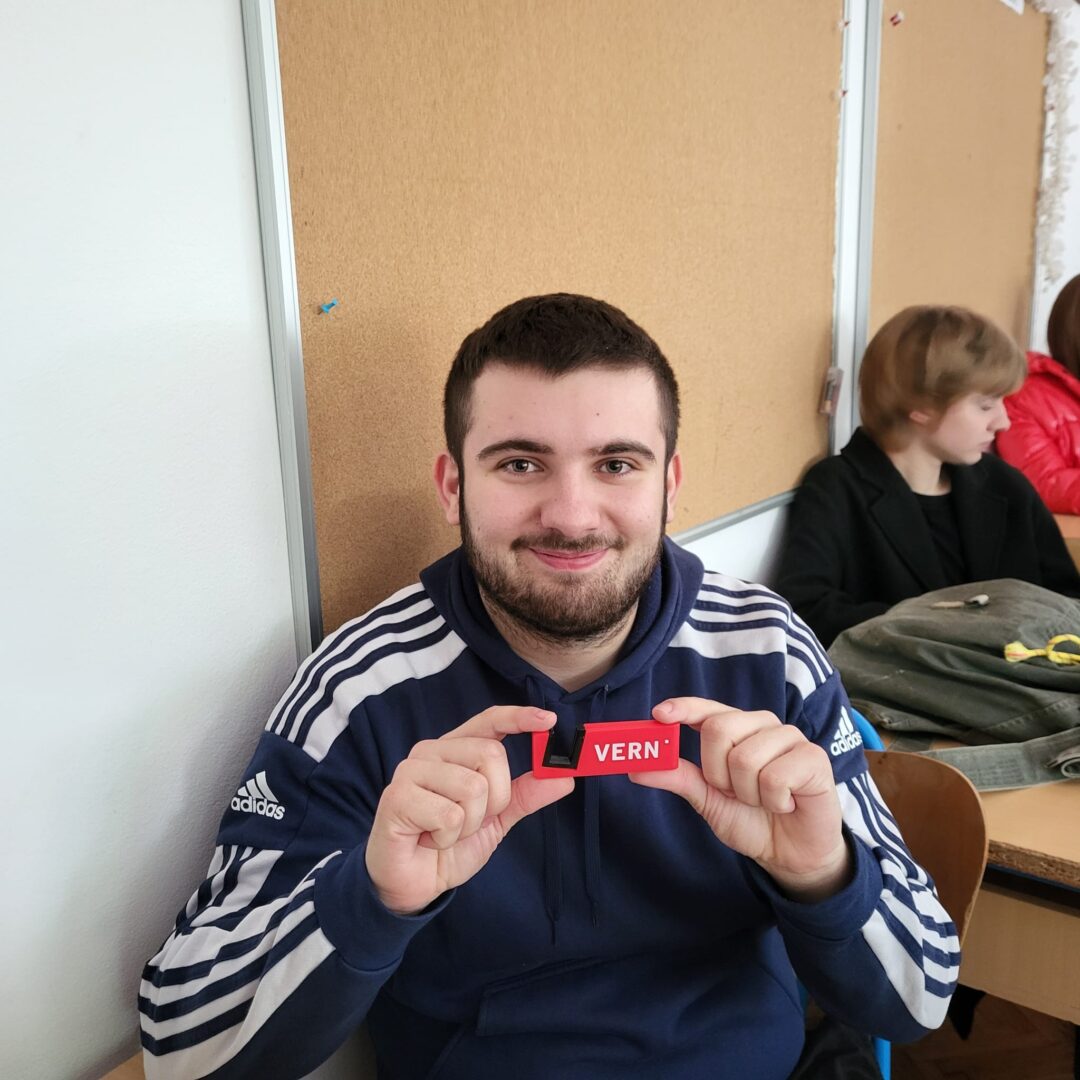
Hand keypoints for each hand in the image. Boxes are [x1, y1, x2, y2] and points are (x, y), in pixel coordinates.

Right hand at [366, 706, 573, 913]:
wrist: (413, 884)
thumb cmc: (449, 845)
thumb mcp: (496, 819)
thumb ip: (525, 795)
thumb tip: (564, 777)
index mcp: (454, 749)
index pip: (489, 720)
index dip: (519, 717)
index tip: (548, 721)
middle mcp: (431, 751)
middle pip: (491, 755)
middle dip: (495, 800)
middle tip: (471, 821)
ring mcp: (411, 771)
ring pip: (473, 787)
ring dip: (470, 824)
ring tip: (447, 832)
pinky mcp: (398, 797)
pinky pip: (449, 815)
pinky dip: (449, 837)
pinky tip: (430, 840)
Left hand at [630, 698, 850, 901]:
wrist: (791, 854)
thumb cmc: (751, 820)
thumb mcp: (708, 799)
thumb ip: (677, 778)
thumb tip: (636, 768)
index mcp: (736, 729)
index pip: (707, 709)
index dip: (683, 708)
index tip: (659, 715)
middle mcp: (762, 725)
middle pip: (719, 730)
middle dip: (718, 774)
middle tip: (735, 793)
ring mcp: (790, 738)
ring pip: (745, 758)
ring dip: (748, 793)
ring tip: (763, 800)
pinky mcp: (814, 758)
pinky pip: (775, 776)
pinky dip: (774, 801)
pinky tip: (786, 803)